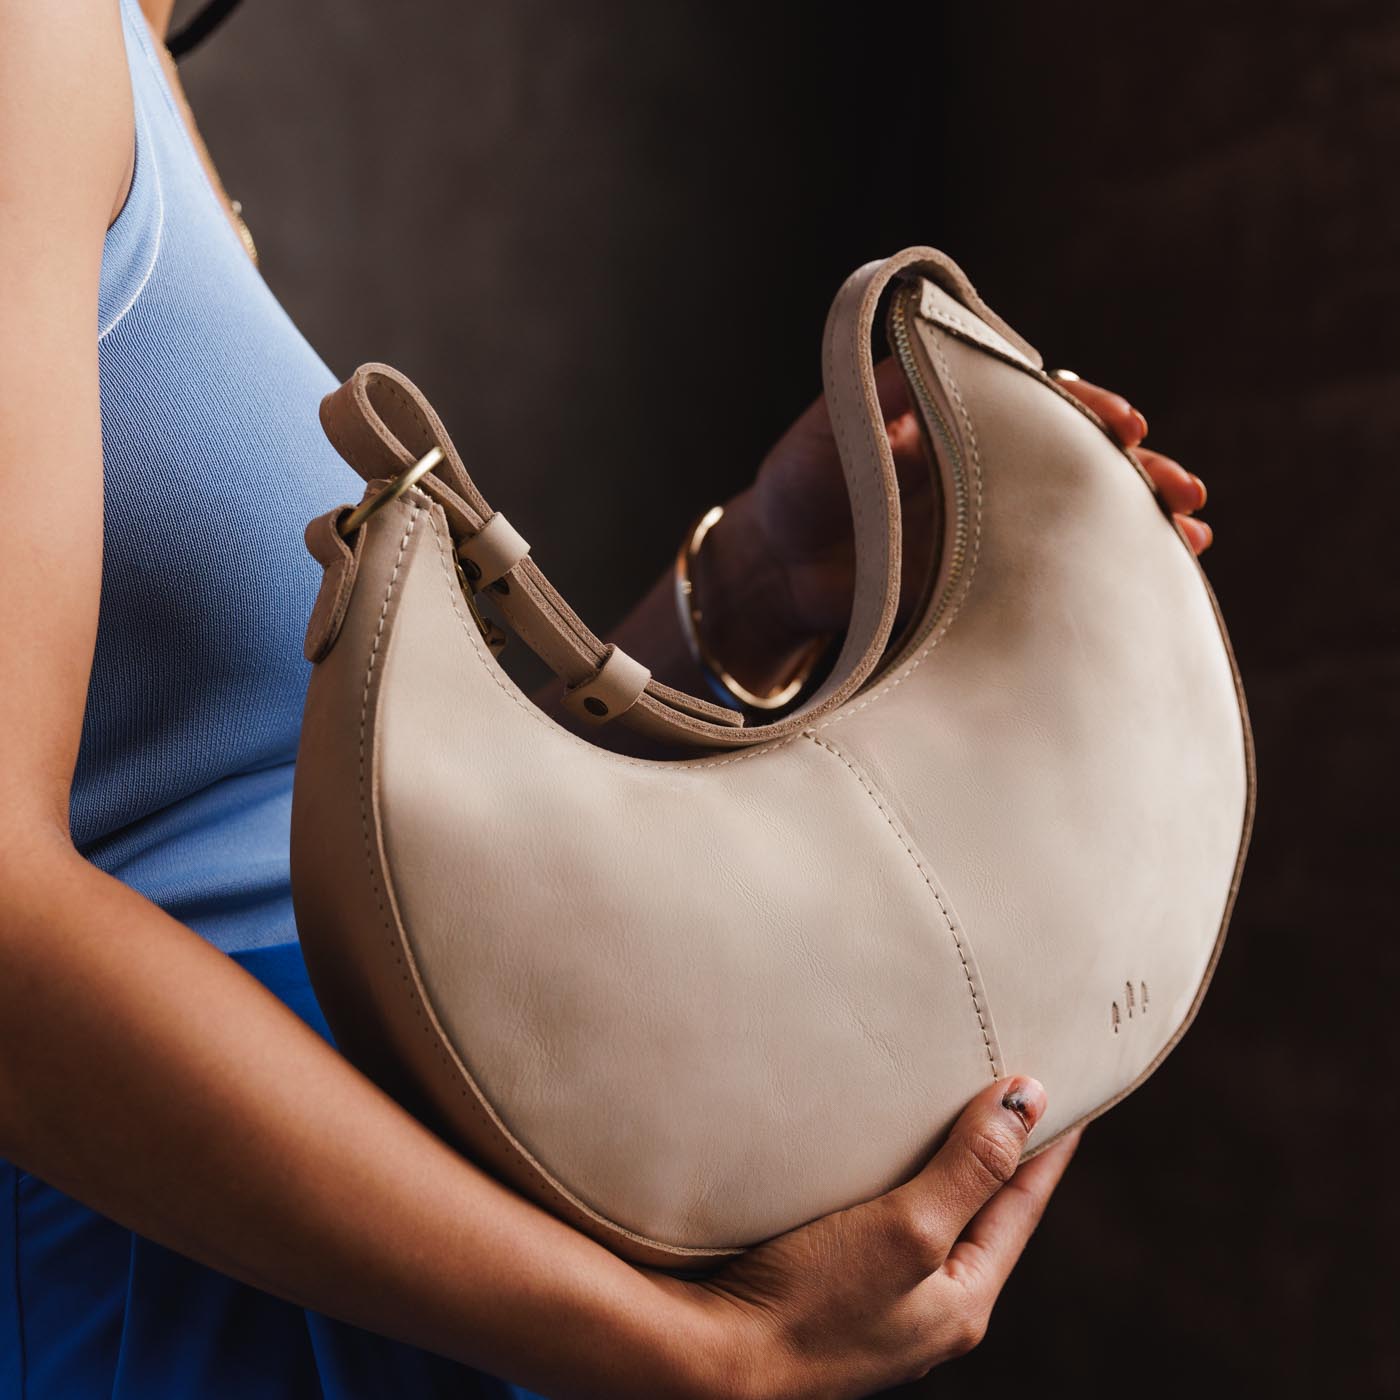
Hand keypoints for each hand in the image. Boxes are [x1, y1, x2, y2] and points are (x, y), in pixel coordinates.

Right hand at [658, 1076, 1079, 1399]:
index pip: (1023, 1207)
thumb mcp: (908, 1227)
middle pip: (981, 1218)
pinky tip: (868, 1174)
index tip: (1068, 1097)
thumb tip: (1029, 1100)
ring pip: (931, 1226)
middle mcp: (930, 1313)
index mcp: (963, 1302)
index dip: (1046, 1149)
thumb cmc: (811, 1300)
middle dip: (998, 1161)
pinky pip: (883, 1235)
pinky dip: (892, 1194)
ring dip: (943, 1174)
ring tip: (945, 1124)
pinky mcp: (832, 1300)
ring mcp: (881, 1311)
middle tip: (1010, 1100)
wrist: (710, 1363)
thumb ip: (970, 1167)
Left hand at [696, 358, 1210, 697]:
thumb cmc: (803, 481)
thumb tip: (938, 333)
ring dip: (1142, 520)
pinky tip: (1160, 574)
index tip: (1121, 423)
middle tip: (1180, 488)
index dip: (1087, 409)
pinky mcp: (989, 581)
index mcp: (966, 416)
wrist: (775, 568)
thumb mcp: (840, 421)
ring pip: (1086, 514)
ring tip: (1192, 530)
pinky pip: (1060, 572)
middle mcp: (993, 465)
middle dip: (1137, 469)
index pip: (1045, 401)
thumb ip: (891, 383)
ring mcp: (996, 524)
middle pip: (1082, 459)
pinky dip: (1109, 571)